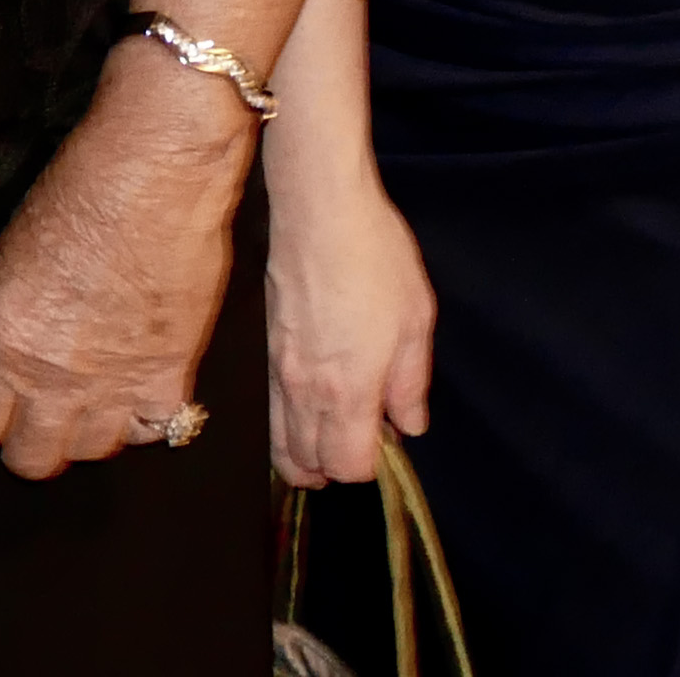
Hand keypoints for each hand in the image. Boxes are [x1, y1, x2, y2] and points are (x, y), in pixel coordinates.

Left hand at [0, 44, 256, 476]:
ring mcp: (115, 385)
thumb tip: (13, 353)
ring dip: (93, 427)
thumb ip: (10, 324)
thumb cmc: (80, 188)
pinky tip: (147, 388)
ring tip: (99, 396)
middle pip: (32, 459)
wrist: (156, 167)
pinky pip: (156, 432)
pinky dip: (151, 416)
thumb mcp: (12, 257)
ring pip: (94, 452)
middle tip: (47, 410)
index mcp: (2, 344)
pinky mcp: (171, 376)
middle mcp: (52, 378)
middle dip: (34, 438)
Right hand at [260, 138, 433, 487]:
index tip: (386, 442)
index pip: (348, 467)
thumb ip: (410, 384)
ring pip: (279, 445)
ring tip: (331, 440)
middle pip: (307, 465)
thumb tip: (409, 427)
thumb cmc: (376, 259)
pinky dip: (285, 429)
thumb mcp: (415, 320)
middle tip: (360, 443)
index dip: (369, 467)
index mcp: (348, 391)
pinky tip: (309, 410)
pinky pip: (270, 413)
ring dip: (304, 457)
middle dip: (334, 469)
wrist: (318, 211)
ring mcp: (277, 373)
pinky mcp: (265, 350)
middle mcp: (305, 393)